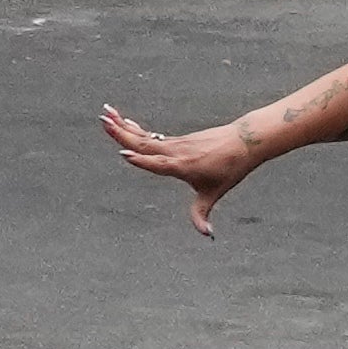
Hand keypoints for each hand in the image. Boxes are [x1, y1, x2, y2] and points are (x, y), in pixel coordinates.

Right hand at [97, 105, 256, 235]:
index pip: (157, 162)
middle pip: (143, 141)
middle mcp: (175, 151)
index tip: (123, 153)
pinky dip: (135, 128)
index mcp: (181, 165)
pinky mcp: (177, 139)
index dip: (141, 160)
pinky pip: (151, 134)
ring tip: (106, 113)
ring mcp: (175, 143)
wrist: (245, 141)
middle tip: (102, 120)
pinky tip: (125, 123)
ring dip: (123, 125)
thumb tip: (207, 235)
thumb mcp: (215, 193)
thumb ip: (201, 214)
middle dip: (121, 132)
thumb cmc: (229, 168)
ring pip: (144, 135)